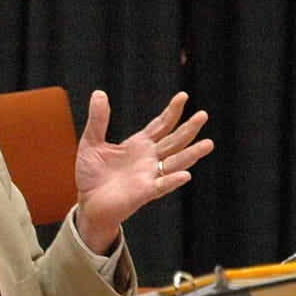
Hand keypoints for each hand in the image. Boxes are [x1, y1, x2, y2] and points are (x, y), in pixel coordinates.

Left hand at [72, 90, 212, 253]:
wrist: (87, 202)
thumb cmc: (91, 174)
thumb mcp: (92, 142)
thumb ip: (98, 119)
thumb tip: (98, 92)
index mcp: (139, 145)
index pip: (161, 125)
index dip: (172, 112)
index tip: (183, 96)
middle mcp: (149, 159)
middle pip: (174, 141)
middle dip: (188, 129)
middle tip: (203, 115)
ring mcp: (149, 175)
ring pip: (175, 163)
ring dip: (191, 154)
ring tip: (208, 143)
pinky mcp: (144, 192)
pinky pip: (161, 185)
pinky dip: (173, 180)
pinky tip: (185, 175)